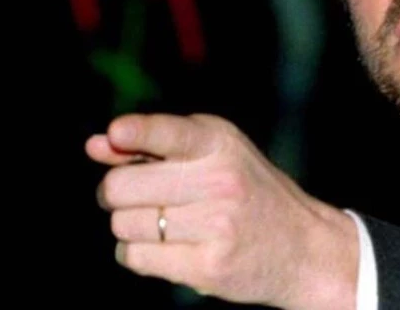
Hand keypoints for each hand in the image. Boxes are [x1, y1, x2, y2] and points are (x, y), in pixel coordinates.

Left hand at [86, 113, 358, 309]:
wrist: (303, 246)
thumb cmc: (247, 191)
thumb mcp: (214, 153)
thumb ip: (155, 144)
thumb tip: (95, 144)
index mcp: (220, 143)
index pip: (171, 132)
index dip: (139, 133)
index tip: (118, 133)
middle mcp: (220, 180)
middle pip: (121, 187)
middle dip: (115, 194)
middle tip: (137, 196)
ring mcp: (216, 225)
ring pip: (122, 225)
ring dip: (130, 226)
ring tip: (165, 223)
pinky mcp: (208, 266)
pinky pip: (135, 258)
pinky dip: (139, 253)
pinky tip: (168, 247)